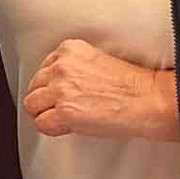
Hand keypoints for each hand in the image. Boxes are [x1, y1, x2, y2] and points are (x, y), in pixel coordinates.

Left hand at [23, 40, 178, 141]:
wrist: (148, 99)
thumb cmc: (132, 85)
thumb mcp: (96, 63)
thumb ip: (73, 69)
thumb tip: (58, 87)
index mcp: (70, 49)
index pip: (43, 67)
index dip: (51, 84)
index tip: (60, 92)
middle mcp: (61, 66)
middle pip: (34, 86)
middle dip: (45, 99)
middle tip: (60, 108)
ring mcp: (60, 89)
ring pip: (31, 105)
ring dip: (45, 114)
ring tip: (63, 119)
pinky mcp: (64, 111)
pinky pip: (41, 124)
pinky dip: (52, 129)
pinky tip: (66, 128)